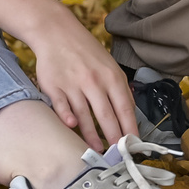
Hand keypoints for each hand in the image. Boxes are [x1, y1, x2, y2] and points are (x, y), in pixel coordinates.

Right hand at [0, 0, 137, 150]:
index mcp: (111, 76)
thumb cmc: (86, 51)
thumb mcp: (109, 65)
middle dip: (114, 137)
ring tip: (98, 151)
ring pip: (85, 115)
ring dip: (92, 136)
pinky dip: (67, 117)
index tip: (134, 145)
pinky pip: (62, 106)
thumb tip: (130, 112)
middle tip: (118, 156)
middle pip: (107, 115)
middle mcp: (94, 81)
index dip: (130, 128)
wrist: (56, 32)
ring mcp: (73, 84)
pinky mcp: (54, 86)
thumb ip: (120, 88)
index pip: (125, 108)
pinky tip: (72, 128)